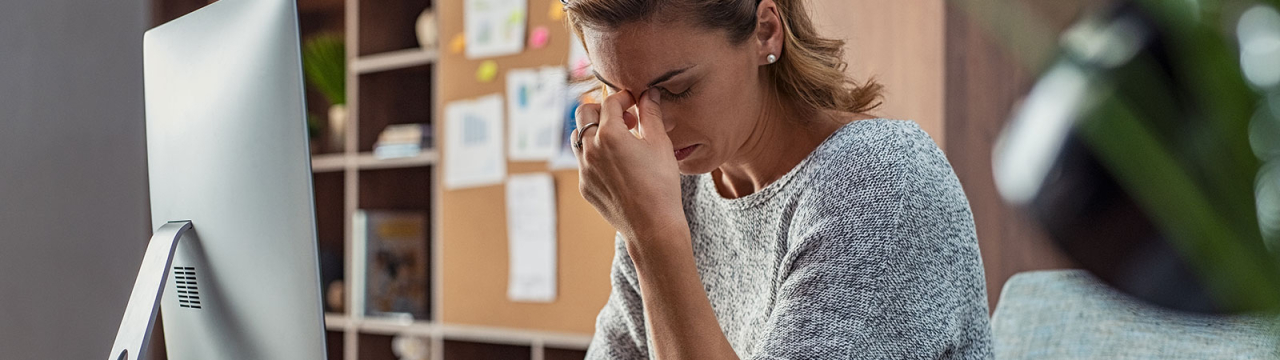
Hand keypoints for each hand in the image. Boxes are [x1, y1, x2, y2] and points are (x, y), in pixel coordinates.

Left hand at [572, 89, 687, 248]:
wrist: (652, 226)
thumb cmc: (661, 184)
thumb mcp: (660, 144)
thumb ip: (651, 114)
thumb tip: (648, 93)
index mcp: (610, 134)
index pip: (610, 102)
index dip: (624, 98)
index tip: (635, 103)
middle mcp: (590, 149)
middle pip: (583, 112)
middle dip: (602, 109)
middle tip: (624, 118)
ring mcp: (584, 169)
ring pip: (578, 137)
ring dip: (594, 130)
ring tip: (618, 139)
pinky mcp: (584, 186)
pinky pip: (583, 161)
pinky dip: (596, 154)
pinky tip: (617, 164)